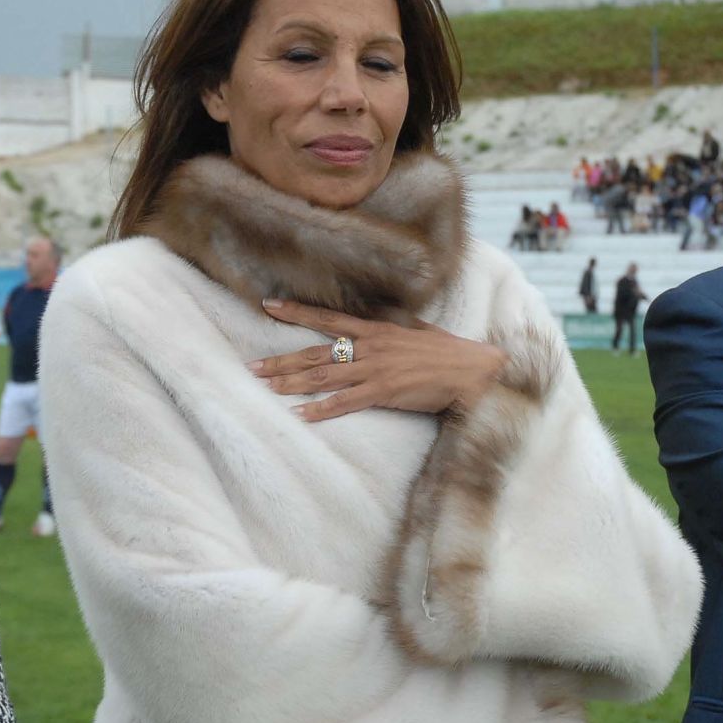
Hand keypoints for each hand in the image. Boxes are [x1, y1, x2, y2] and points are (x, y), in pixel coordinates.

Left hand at [251, 299, 508, 422]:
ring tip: (267, 388)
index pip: (327, 318)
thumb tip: (369, 329)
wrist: (471, 370)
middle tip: (252, 367)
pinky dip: (321, 410)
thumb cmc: (446, 352)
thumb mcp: (412, 332)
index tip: (268, 306)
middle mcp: (369, 346)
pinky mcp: (384, 392)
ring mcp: (375, 369)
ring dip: (293, 383)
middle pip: (315, 352)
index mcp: (375, 329)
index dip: (296, 312)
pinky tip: (301, 416)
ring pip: (324, 376)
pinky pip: (345, 402)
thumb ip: (387, 331)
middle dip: (281, 360)